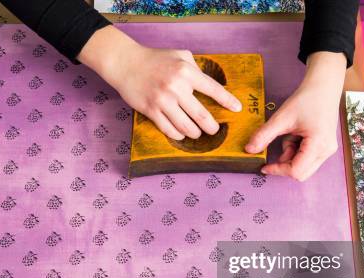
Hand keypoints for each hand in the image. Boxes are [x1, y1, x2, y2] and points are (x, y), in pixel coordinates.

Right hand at [78, 26, 241, 139]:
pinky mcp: (151, 110)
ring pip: (186, 127)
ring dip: (195, 133)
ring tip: (196, 132)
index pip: (213, 89)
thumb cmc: (155, 59)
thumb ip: (196, 69)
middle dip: (212, 127)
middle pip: (202, 116)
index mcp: (187, 71)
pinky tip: (181, 133)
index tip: (237, 109)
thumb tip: (210, 86)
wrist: (126, 63)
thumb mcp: (180, 55)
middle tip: (214, 130)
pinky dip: (178, 135)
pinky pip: (169, 130)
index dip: (228, 101)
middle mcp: (176, 87)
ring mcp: (163, 101)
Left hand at [245, 52, 346, 180]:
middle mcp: (326, 151)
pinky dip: (296, 151)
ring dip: (290, 155)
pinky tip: (296, 134)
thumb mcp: (281, 118)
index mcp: (318, 144)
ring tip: (290, 134)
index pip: (296, 171)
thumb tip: (249, 150)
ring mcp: (327, 150)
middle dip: (284, 164)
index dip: (278, 170)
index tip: (264, 165)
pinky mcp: (324, 147)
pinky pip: (307, 158)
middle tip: (277, 146)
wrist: (323, 87)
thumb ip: (264, 135)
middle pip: (301, 173)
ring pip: (303, 166)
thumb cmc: (306, 99)